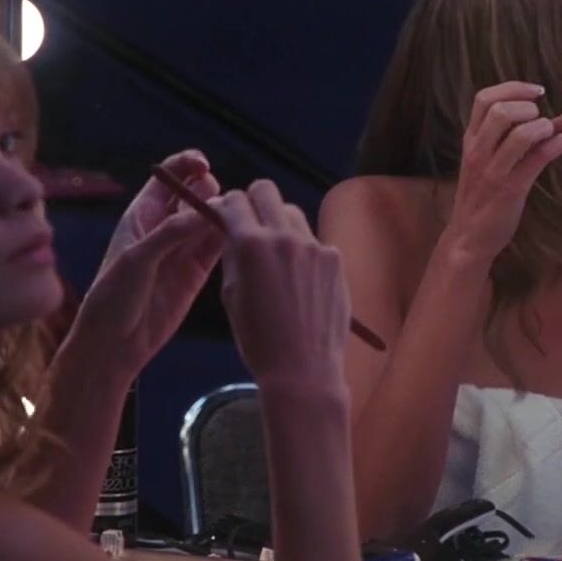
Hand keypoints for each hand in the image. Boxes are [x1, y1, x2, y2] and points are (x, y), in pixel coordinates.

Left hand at [74, 150, 223, 375]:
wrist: (115, 342)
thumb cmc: (113, 296)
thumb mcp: (137, 259)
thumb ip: (171, 233)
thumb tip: (208, 210)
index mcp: (142, 214)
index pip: (169, 177)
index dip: (187, 164)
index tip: (205, 164)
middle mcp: (164, 227)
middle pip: (196, 194)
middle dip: (210, 191)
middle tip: (218, 204)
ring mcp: (182, 250)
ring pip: (210, 221)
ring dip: (222, 216)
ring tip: (233, 221)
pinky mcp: (196, 273)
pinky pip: (216, 248)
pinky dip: (228, 240)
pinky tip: (238, 237)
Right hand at [213, 181, 349, 398]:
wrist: (303, 370)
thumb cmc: (257, 339)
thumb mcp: (231, 296)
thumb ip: (233, 256)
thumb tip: (232, 230)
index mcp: (250, 245)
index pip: (235, 200)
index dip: (227, 207)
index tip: (226, 218)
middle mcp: (284, 236)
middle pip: (266, 190)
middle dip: (254, 202)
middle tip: (251, 225)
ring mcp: (314, 246)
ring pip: (292, 214)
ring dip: (280, 225)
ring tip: (278, 259)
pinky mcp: (335, 259)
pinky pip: (313, 241)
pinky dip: (303, 252)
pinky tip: (301, 283)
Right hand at [447, 82, 561, 258]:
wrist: (468, 237)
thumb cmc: (482, 198)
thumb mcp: (489, 163)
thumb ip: (518, 138)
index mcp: (470, 141)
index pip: (484, 99)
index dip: (513, 88)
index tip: (536, 93)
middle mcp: (478, 151)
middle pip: (500, 110)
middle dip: (529, 107)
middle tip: (541, 117)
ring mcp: (493, 170)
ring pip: (520, 133)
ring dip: (545, 126)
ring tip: (552, 133)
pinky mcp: (511, 189)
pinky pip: (539, 157)